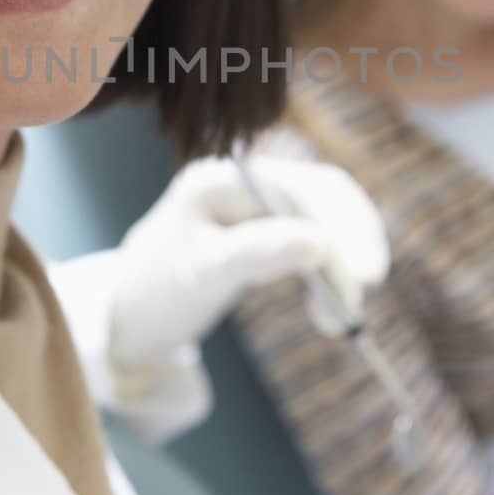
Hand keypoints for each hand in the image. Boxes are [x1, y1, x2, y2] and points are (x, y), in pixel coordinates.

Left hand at [109, 154, 389, 367]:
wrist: (129, 313)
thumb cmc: (157, 293)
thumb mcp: (202, 276)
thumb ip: (256, 252)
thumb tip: (320, 243)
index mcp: (220, 181)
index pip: (297, 189)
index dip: (339, 226)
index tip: (362, 276)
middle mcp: (243, 181)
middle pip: (322, 193)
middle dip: (352, 240)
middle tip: (364, 290)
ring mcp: (256, 202)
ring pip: (325, 216)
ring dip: (346, 259)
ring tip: (346, 312)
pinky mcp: (266, 226)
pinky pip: (315, 236)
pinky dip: (333, 267)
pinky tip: (334, 301)